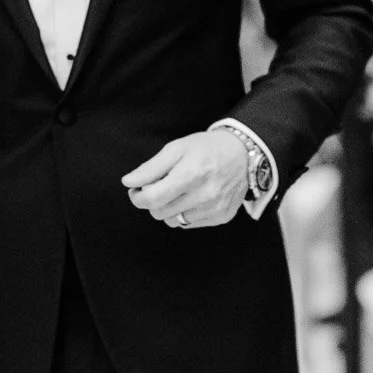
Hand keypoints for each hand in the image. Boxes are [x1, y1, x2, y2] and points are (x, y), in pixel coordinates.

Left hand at [122, 130, 248, 229]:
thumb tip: (129, 182)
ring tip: (179, 190)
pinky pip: (189, 224)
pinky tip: (193, 197)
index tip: (136, 189)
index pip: (152, 199)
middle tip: (158, 186)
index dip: (137, 196)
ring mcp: (214, 209)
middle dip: (152, 200)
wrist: (243, 154)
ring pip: (173, 221)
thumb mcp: (176, 149)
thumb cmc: (206, 149)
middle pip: (159, 212)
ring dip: (169, 208)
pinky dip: (185, 212)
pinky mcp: (221, 217)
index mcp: (191, 175)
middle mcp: (204, 196)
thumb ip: (150, 168)